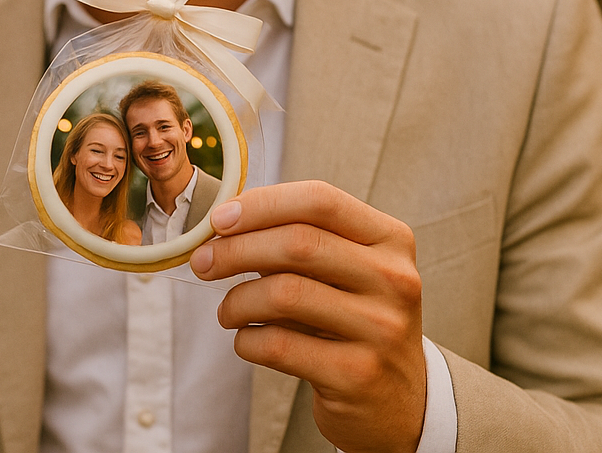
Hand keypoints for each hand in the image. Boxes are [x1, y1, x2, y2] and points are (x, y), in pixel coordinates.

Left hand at [190, 180, 425, 452]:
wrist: (399, 400)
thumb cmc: (352, 319)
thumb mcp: (342, 271)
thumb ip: (295, 240)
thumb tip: (221, 224)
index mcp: (390, 239)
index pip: (319, 200)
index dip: (260, 204)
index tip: (219, 220)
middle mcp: (395, 279)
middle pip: (297, 244)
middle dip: (235, 250)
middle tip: (202, 262)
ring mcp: (382, 329)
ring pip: (284, 294)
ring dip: (237, 300)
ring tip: (227, 311)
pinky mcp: (358, 374)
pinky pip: (279, 345)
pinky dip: (247, 341)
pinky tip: (247, 341)